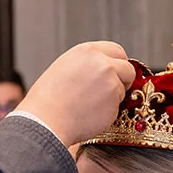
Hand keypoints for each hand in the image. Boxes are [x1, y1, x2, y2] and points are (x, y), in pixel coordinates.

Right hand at [17, 41, 134, 146]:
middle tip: (113, 90)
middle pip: (126, 66)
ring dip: (113, 97)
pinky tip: (90, 114)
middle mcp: (101, 61)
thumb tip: (98, 72)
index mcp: (86, 51)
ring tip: (89, 105)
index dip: (116, 64)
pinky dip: (110, 111)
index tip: (115, 73)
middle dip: (124, 78)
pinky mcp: (114, 98)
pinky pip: (119, 105)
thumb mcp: (63, 70)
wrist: (46, 121)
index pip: (115, 50)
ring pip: (123, 88)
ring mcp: (110, 79)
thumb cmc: (47, 101)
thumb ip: (85, 66)